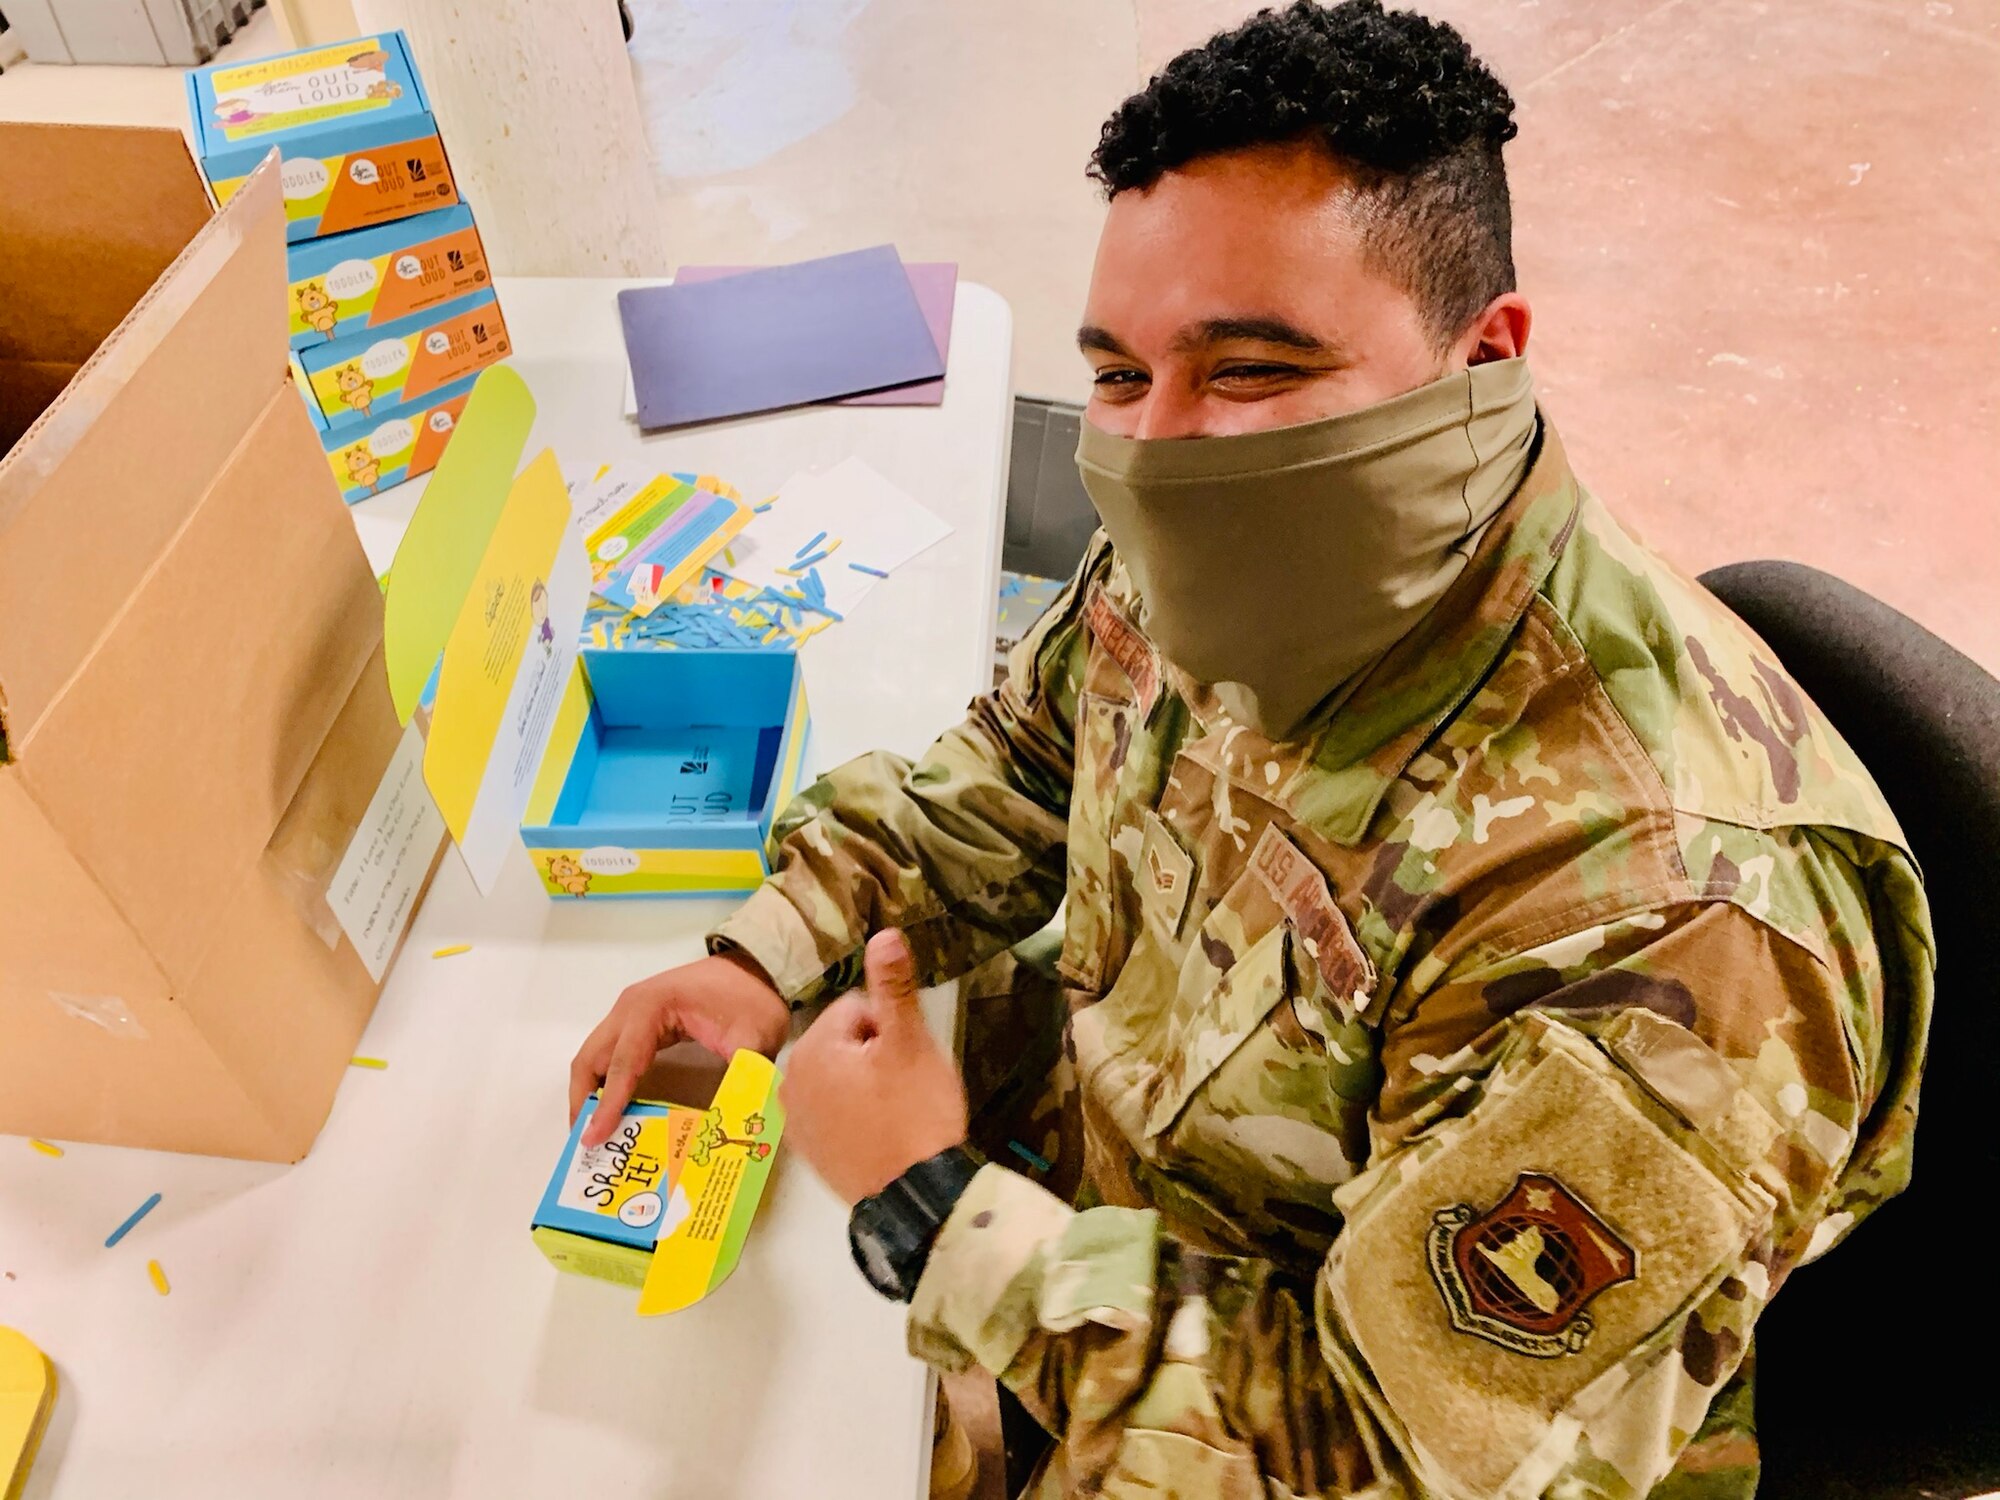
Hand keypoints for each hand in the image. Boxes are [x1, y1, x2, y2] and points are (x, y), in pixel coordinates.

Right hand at [570, 950, 789, 1146]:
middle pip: (591, 1059)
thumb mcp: (753, 1039)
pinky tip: (611, 1109)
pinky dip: (604, 1081)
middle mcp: (630, 1007)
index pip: (621, 1065)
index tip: (592, 1139)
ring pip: (595, 1057)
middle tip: (586, 1144)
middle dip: (584, 1102)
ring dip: (589, 1093)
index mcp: (650, 1009)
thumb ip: (739, 1080)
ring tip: (594, 1134)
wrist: (759, 966)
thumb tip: (728, 1126)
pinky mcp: (639, 1020)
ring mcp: (631, 1012)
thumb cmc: (753, 999)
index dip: (606, 1105)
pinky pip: (610, 1054)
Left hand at [779, 930, 968, 1204]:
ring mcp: (796, 1122)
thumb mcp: (910, 1042)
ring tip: (895, 1110)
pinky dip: (857, 1115)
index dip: (891, 1029)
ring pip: (842, 1077)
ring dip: (868, 1084)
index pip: (857, 1010)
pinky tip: (881, 1133)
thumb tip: (884, 932)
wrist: (917, 1196)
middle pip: (846, 1042)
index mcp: (809, 1049)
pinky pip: (836, 1112)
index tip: (907, 1060)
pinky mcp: (810, 1153)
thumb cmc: (914, 1113)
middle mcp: (789, 1082)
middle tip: (904, 1086)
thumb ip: (893, 986)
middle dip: (877, 1056)